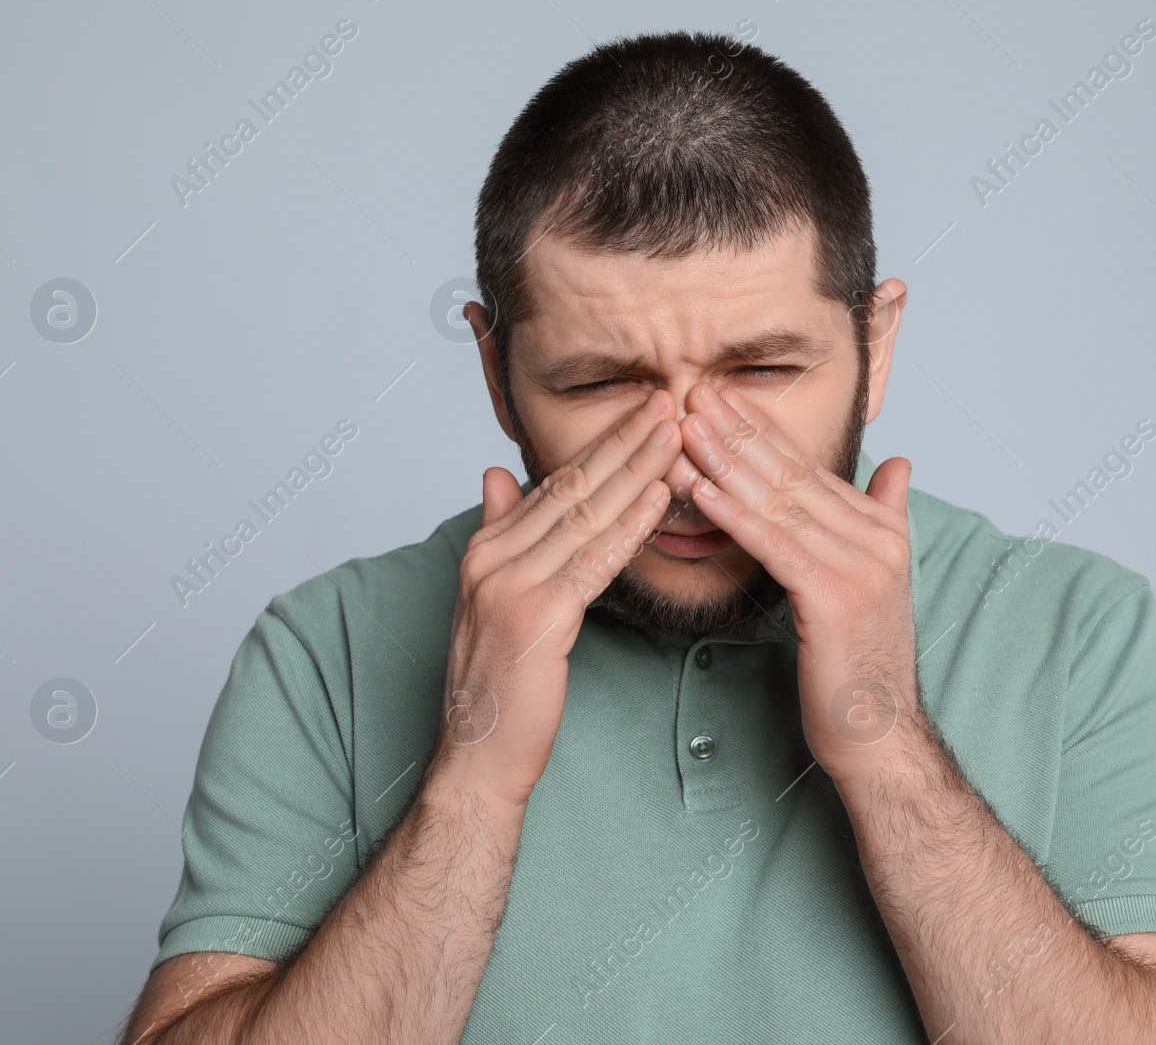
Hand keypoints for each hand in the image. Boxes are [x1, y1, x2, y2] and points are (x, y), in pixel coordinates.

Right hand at [435, 389, 680, 807]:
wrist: (478, 753)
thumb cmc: (498, 685)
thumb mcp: (491, 600)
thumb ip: (500, 534)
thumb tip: (495, 475)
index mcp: (485, 549)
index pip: (555, 484)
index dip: (603, 445)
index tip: (645, 412)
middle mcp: (492, 558)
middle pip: (572, 488)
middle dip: (625, 441)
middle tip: (670, 402)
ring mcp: (510, 585)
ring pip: (587, 515)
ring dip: (637, 471)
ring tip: (676, 435)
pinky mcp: (535, 618)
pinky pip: (593, 562)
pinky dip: (630, 526)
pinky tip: (659, 498)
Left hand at [675, 382, 920, 785]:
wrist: (881, 735)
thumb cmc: (861, 666)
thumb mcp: (875, 581)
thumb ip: (883, 516)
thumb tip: (898, 463)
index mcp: (880, 529)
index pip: (807, 469)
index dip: (758, 433)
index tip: (716, 402)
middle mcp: (875, 538)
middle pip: (790, 475)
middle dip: (736, 433)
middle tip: (691, 395)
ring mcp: (859, 565)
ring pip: (777, 502)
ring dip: (725, 462)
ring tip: (684, 430)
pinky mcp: (834, 596)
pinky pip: (773, 544)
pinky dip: (733, 513)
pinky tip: (700, 489)